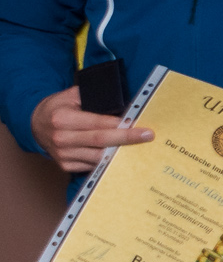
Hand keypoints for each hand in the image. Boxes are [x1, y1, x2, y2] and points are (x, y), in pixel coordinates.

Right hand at [29, 87, 148, 173]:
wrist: (34, 125)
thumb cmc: (58, 108)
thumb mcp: (70, 95)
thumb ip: (91, 97)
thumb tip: (118, 103)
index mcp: (63, 119)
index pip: (97, 124)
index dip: (119, 125)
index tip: (138, 124)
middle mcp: (62, 138)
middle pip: (100, 141)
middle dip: (126, 138)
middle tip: (147, 136)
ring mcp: (63, 155)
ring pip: (98, 157)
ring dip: (120, 152)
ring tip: (140, 147)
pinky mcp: (65, 165)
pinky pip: (92, 165)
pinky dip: (108, 161)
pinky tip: (122, 155)